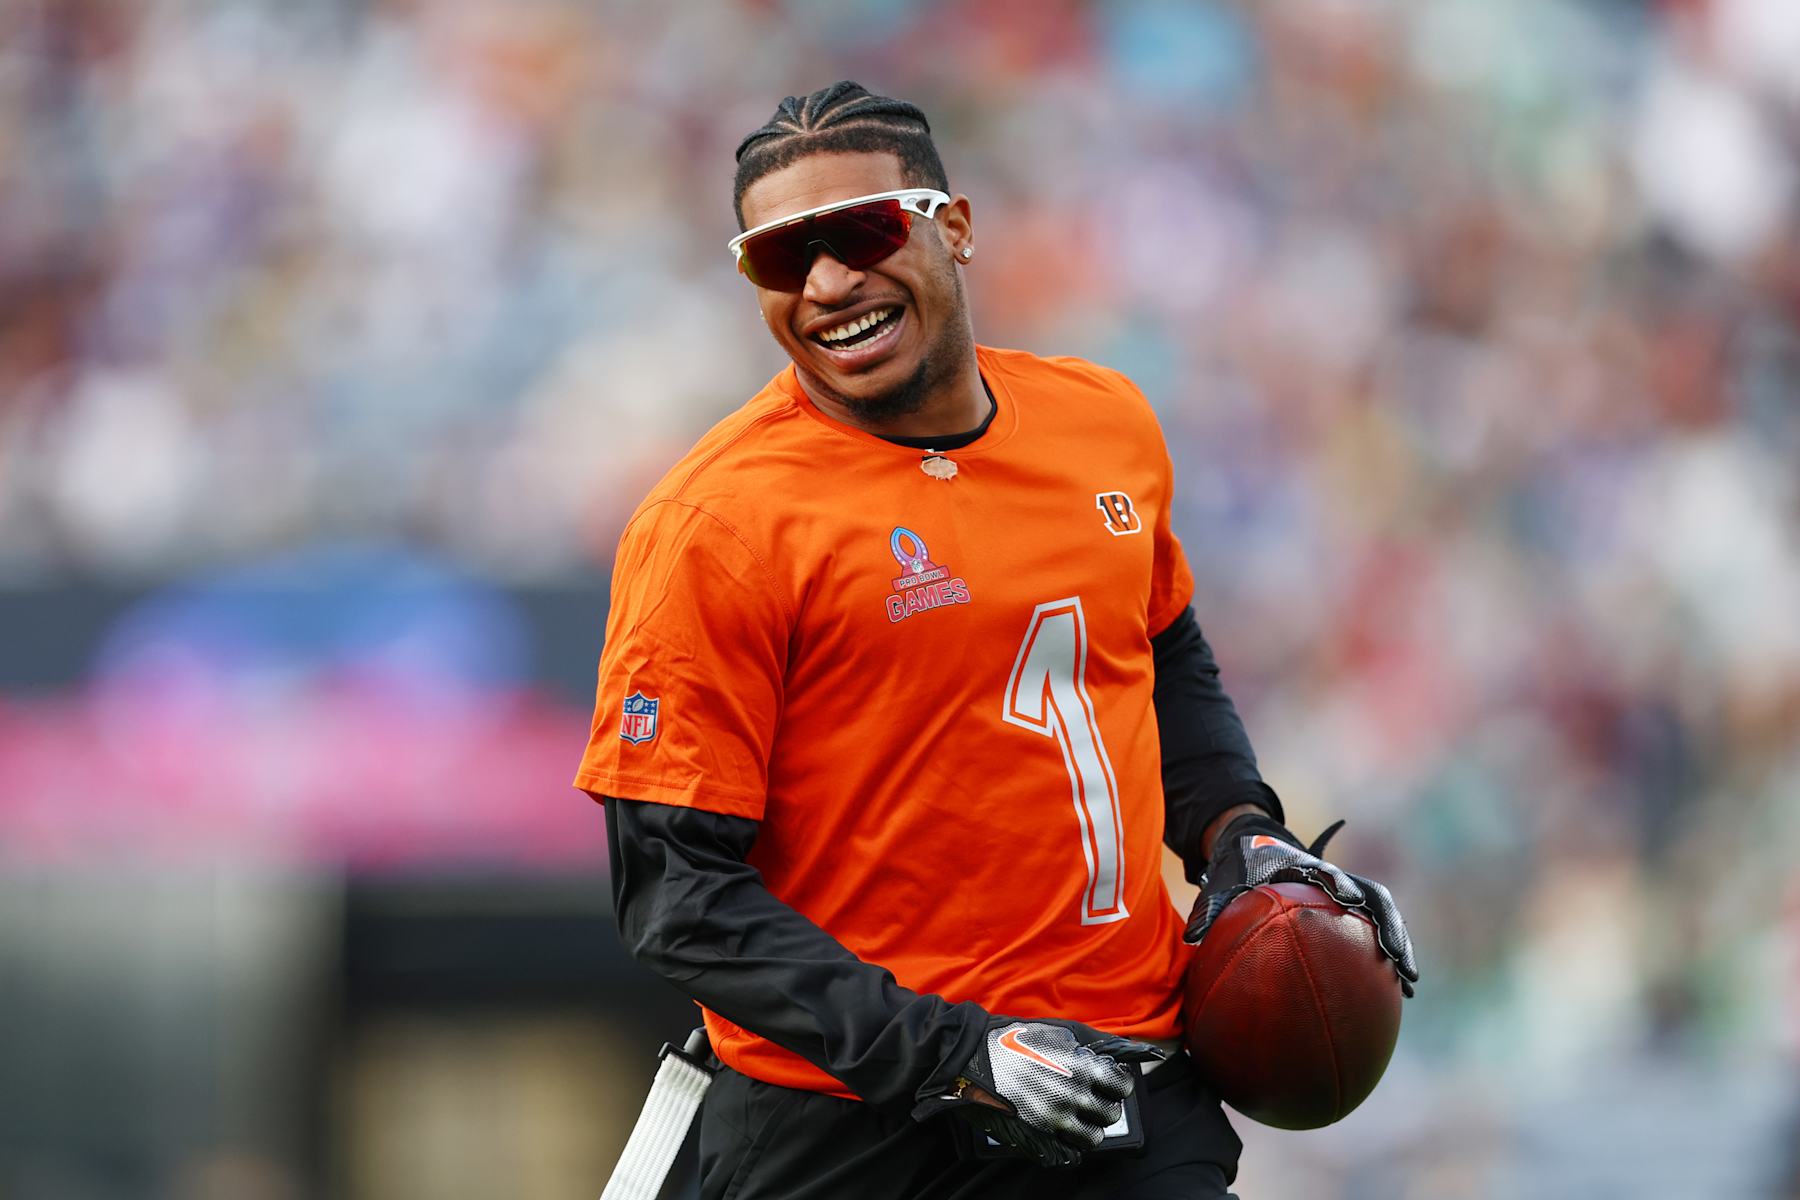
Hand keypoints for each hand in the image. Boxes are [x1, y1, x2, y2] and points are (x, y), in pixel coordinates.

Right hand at [915, 1018, 1164, 1166]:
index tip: (1108, 1082)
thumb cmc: (1017, 1038)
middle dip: (1103, 1106)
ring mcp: (1053, 1121)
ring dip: (1089, 1129)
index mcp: (1082, 1068)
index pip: (1122, 1087)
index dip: (1117, 1084)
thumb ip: (1099, 1043)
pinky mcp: (1035, 1138)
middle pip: (1109, 1115)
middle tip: (1091, 1098)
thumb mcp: (1061, 1030)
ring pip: (1092, 1140)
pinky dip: (1068, 1148)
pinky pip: (1067, 1156)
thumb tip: (1135, 1051)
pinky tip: (1060, 1133)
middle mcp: (1072, 1097)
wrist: (971, 1056)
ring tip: (1076, 1116)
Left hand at [1187, 813, 1419, 997]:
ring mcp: (1348, 893)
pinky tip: (1401, 994)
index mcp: (1305, 867)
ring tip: (1410, 981)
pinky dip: (1390, 957)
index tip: (1347, 898)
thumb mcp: (1222, 880)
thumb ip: (1211, 906)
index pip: (1328, 873)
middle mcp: (1335, 879)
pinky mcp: (1351, 911)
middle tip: (1395, 955)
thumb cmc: (1239, 865)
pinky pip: (1376, 933)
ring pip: (1384, 917)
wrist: (1254, 846)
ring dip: (1399, 944)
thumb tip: (1190, 939)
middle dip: (1388, 924)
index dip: (1339, 883)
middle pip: (1373, 897)